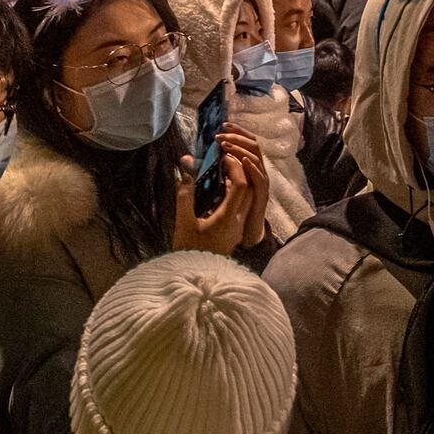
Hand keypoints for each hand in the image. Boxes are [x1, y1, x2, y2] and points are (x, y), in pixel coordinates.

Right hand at [172, 131, 264, 255]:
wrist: (195, 277)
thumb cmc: (188, 250)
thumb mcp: (183, 222)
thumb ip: (185, 195)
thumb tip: (186, 170)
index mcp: (228, 218)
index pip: (241, 185)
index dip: (235, 167)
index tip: (223, 156)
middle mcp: (239, 222)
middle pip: (249, 190)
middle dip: (240, 171)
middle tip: (225, 159)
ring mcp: (238, 229)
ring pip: (248, 199)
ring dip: (240, 182)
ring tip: (223, 171)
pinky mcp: (235, 233)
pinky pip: (243, 207)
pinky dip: (236, 194)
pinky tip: (221, 191)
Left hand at [222, 122, 270, 247]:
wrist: (246, 232)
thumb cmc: (234, 208)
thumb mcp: (219, 184)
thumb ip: (210, 171)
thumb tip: (189, 159)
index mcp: (249, 167)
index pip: (246, 142)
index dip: (237, 132)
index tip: (223, 125)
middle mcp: (257, 171)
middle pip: (253, 145)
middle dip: (238, 136)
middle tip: (222, 132)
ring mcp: (262, 182)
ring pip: (256, 158)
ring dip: (241, 149)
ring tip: (226, 144)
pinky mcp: (263, 195)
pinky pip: (260, 178)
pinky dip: (252, 167)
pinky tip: (242, 160)